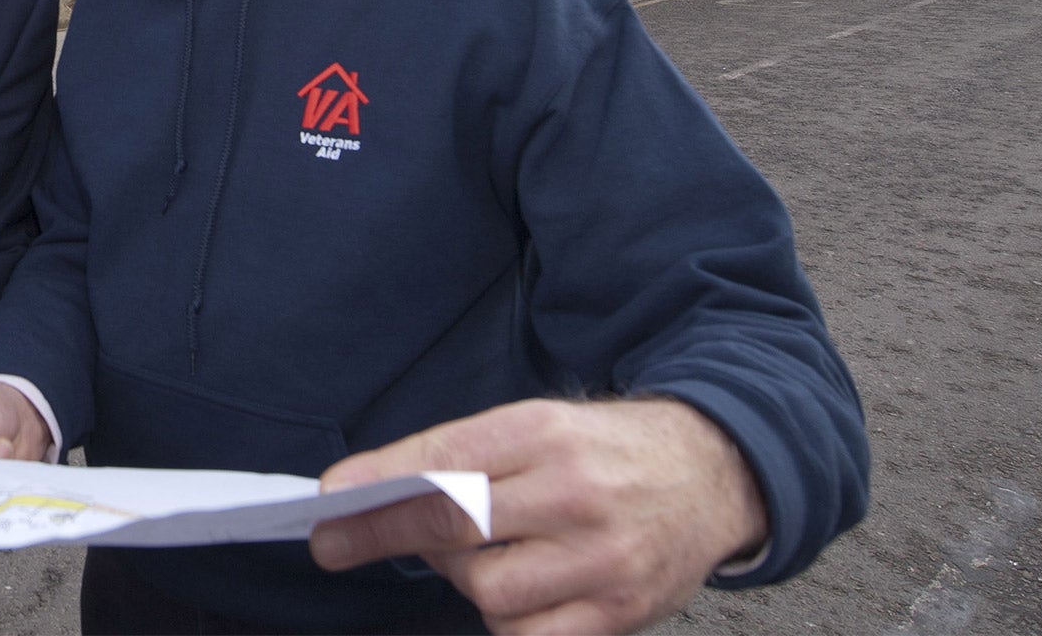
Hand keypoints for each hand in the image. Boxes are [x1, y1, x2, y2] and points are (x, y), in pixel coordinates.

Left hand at [309, 397, 767, 635]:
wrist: (712, 472)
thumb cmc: (604, 451)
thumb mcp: (541, 426)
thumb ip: (467, 459)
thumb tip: (378, 495)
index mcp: (546, 431)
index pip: (447, 457)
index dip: (381, 480)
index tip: (329, 497)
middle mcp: (574, 492)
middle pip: (455, 522)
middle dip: (382, 533)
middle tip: (332, 542)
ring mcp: (601, 557)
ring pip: (487, 589)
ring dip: (463, 579)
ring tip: (481, 556)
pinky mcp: (620, 612)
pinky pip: (528, 635)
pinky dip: (507, 622)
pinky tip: (516, 594)